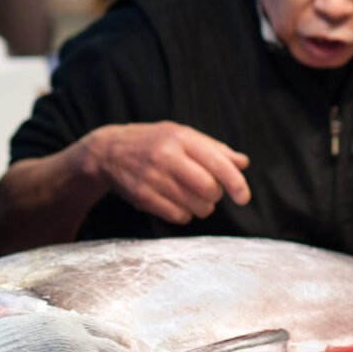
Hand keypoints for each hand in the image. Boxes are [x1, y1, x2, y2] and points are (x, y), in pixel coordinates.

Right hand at [83, 122, 249, 224]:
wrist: (109, 152)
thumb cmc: (154, 142)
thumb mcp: (182, 135)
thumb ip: (213, 149)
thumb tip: (243, 163)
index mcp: (180, 138)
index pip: (218, 164)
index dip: (236, 183)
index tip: (243, 197)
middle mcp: (166, 157)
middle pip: (209, 189)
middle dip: (216, 196)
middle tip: (210, 192)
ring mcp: (152, 178)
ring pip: (195, 206)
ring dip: (202, 207)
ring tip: (194, 198)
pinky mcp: (142, 197)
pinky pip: (177, 216)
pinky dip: (184, 215)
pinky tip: (177, 203)